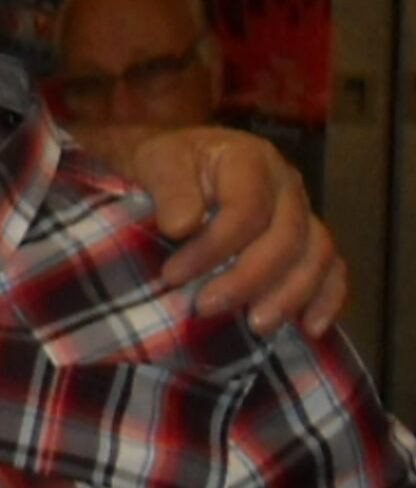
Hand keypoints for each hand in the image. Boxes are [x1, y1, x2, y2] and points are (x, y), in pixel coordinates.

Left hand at [127, 127, 345, 335]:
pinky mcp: (307, 238)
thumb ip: (169, 187)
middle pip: (286, 237)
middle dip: (248, 278)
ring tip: (256, 325)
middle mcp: (287, 184)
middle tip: (205, 307)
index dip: (214, 247)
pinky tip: (310, 328)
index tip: (173, 275)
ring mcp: (302, 212)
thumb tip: (182, 225)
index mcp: (251, 160)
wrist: (179, 162)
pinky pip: (332, 267)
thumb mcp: (155, 161)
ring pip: (316, 255)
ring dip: (290, 295)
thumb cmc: (166, 162)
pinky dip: (327, 298)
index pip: (248, 208)